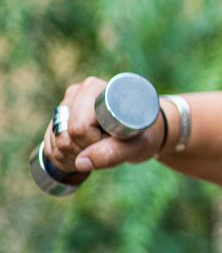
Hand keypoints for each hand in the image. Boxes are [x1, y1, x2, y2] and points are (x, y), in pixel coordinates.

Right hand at [43, 76, 165, 172]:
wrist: (140, 133)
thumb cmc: (141, 135)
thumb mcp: (135, 145)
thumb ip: (113, 153)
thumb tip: (81, 162)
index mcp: (97, 90)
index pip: (79, 127)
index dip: (92, 143)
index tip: (112, 141)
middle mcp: (77, 93)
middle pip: (64, 136)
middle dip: (83, 151)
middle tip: (106, 147)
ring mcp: (65, 106)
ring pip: (55, 144)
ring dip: (74, 157)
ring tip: (98, 150)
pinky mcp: (58, 120)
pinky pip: (49, 148)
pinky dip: (64, 159)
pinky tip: (83, 154)